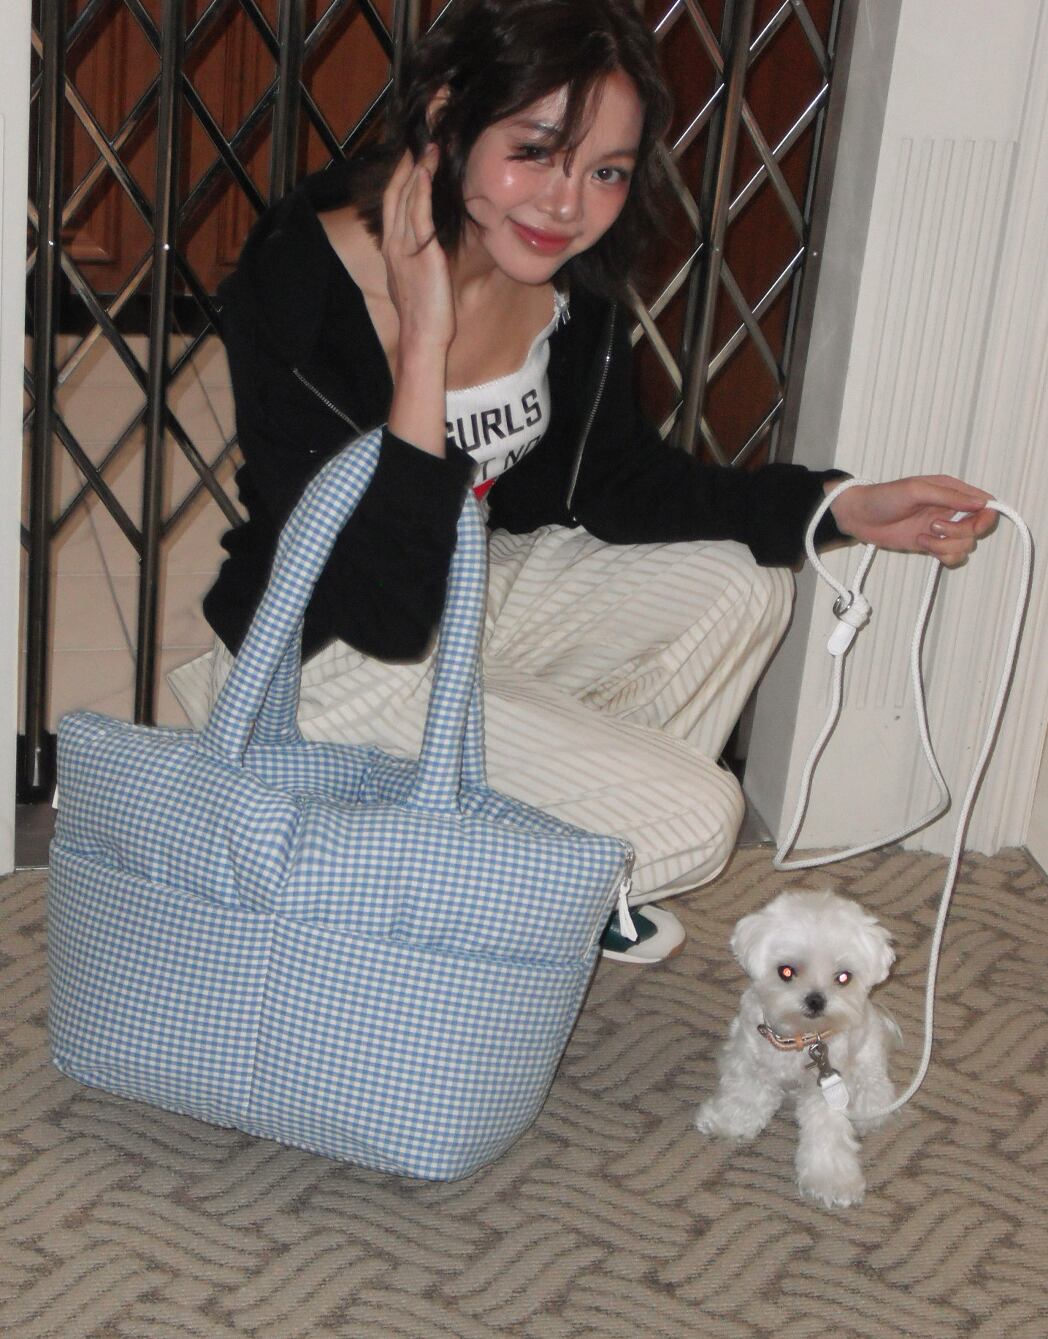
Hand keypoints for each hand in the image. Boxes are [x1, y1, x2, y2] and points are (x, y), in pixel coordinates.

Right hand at [381, 146, 454, 355]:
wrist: (422, 337)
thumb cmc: (426, 313)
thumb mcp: (418, 277)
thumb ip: (420, 255)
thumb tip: (431, 244)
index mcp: (392, 248)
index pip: (393, 201)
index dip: (401, 174)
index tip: (414, 152)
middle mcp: (393, 243)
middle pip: (395, 192)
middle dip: (407, 162)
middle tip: (421, 136)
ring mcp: (403, 248)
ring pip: (406, 198)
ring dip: (418, 168)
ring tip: (431, 144)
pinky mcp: (419, 254)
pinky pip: (417, 215)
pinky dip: (420, 190)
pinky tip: (426, 170)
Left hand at [828, 475, 997, 567]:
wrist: (858, 517)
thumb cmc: (883, 497)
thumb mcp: (916, 490)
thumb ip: (949, 496)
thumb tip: (981, 503)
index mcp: (952, 490)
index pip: (985, 504)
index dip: (985, 517)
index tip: (973, 526)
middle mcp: (951, 509)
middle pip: (978, 528)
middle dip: (960, 532)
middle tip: (934, 527)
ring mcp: (942, 529)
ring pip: (965, 545)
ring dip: (946, 545)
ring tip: (924, 536)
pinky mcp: (932, 545)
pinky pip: (952, 556)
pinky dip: (941, 555)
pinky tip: (922, 544)